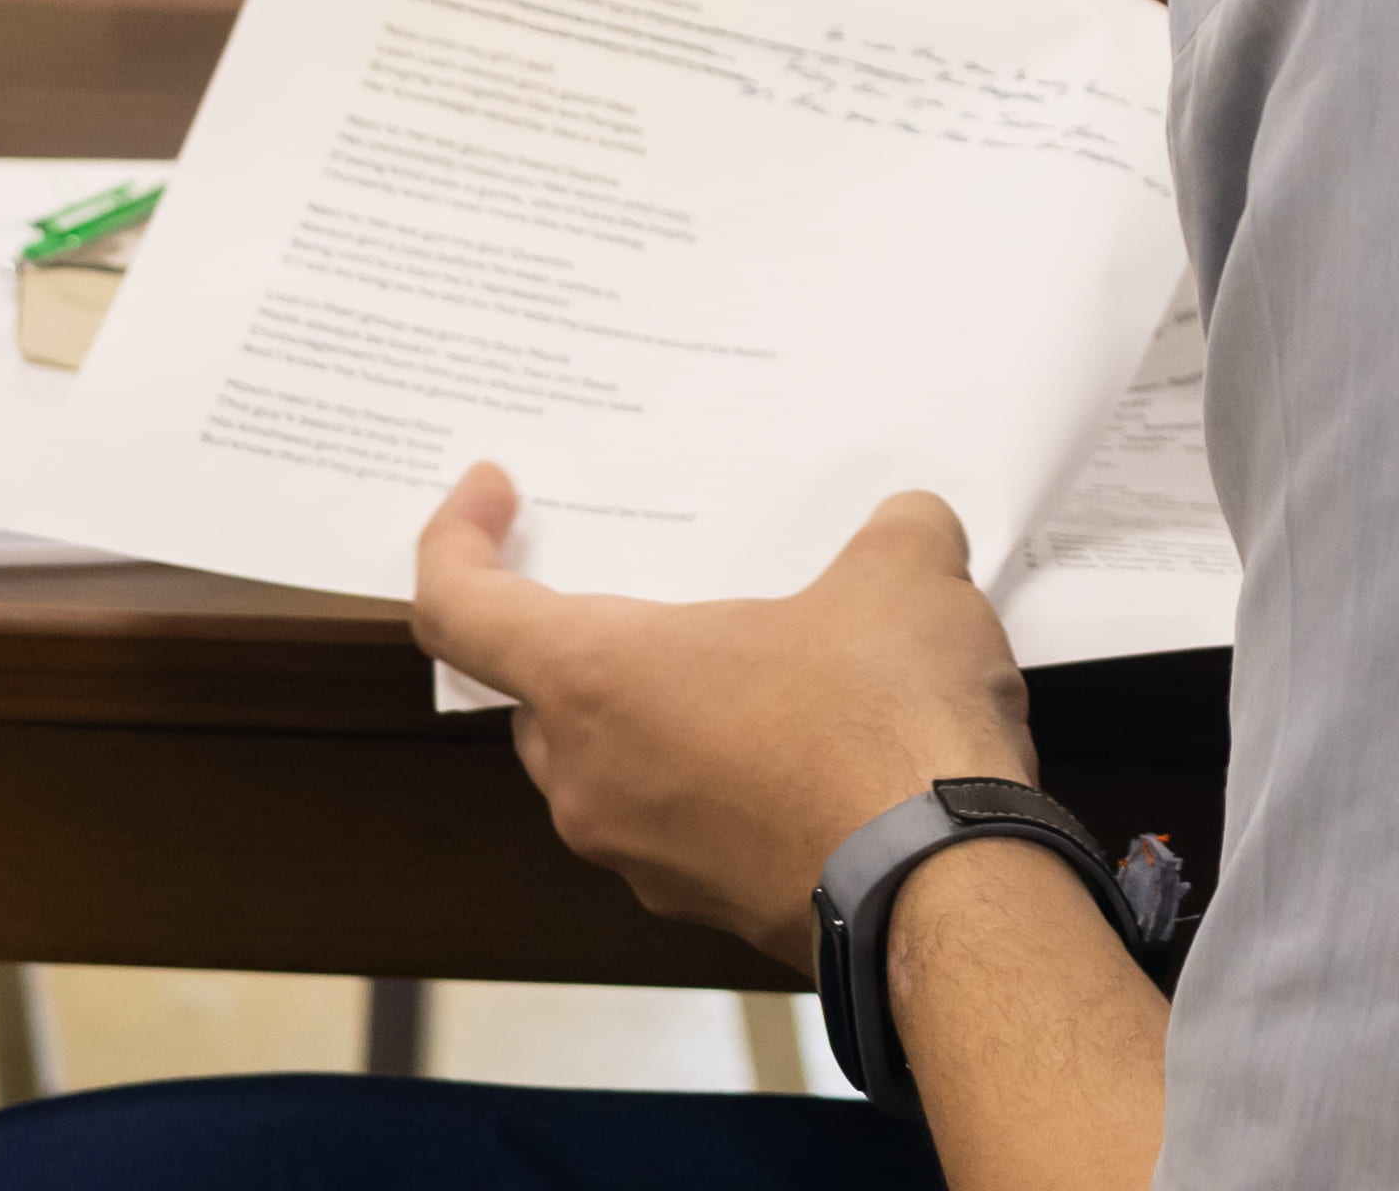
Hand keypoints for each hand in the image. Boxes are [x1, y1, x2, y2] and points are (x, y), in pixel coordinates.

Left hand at [416, 466, 1034, 970]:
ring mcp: (640, 857)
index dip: (455, 540)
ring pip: (611, 765)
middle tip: (666, 592)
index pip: (458, 609)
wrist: (943, 896)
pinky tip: (808, 749)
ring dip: (664, 715)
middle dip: (592, 638)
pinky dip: (717, 780)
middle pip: (540, 694)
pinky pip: (679, 824)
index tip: (492, 492)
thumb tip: (908, 526)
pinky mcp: (703, 906)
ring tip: (763, 669)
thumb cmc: (885, 727)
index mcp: (596, 679)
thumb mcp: (904, 572)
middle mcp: (590, 778)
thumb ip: (889, 528)